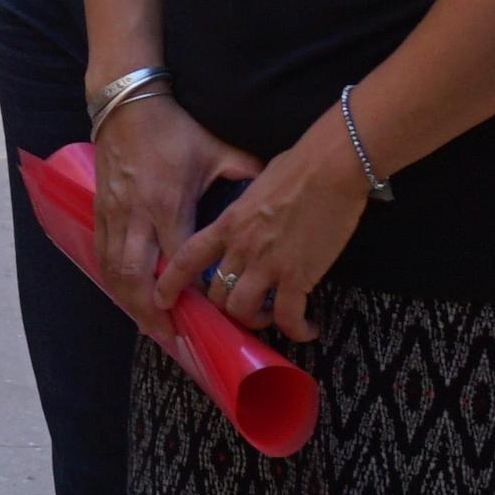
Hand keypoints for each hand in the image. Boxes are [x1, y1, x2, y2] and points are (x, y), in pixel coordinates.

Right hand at [87, 87, 253, 339]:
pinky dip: (113, 281)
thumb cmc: (174, 129)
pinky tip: (126, 296)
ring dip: (129, 303)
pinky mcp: (100, 210)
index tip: (200, 314)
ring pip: (115, 271)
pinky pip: (103, 255)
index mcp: (169, 204)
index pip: (176, 261)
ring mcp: (115, 215)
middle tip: (170, 336)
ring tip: (148, 326)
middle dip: (151, 311)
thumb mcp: (215, 149)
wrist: (127, 104)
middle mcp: (137, 216)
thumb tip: (272, 186)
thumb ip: (244, 171)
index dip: (185, 291)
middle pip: (138, 277)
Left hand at [160, 122, 372, 341]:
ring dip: (256, 320)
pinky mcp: (298, 275)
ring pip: (243, 310)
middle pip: (216, 295)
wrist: (331, 166)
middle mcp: (241, 247)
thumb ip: (248, 207)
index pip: (188, 257)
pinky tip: (308, 328)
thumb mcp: (259, 183)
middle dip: (227, 308)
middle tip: (245, 309)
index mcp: (229, 223)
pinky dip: (297, 329)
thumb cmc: (300, 165)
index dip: (170, 283)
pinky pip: (288, 316)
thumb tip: (254, 211)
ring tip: (273, 318)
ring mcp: (268, 263)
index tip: (162, 300)